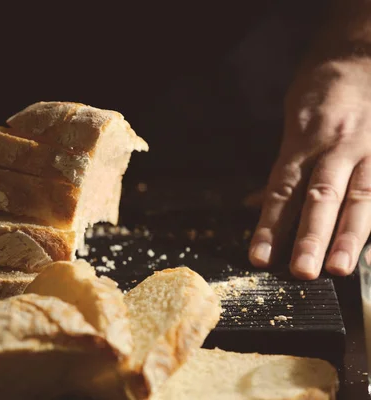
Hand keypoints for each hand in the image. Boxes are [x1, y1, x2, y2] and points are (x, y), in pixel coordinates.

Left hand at [249, 52, 370, 278]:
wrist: (362, 53)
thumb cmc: (323, 92)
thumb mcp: (293, 122)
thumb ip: (282, 169)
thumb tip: (253, 204)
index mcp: (305, 142)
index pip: (282, 191)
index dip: (269, 226)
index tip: (259, 258)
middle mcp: (337, 147)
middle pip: (321, 197)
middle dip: (311, 236)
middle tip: (300, 272)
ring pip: (361, 197)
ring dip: (349, 236)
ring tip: (339, 269)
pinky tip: (370, 250)